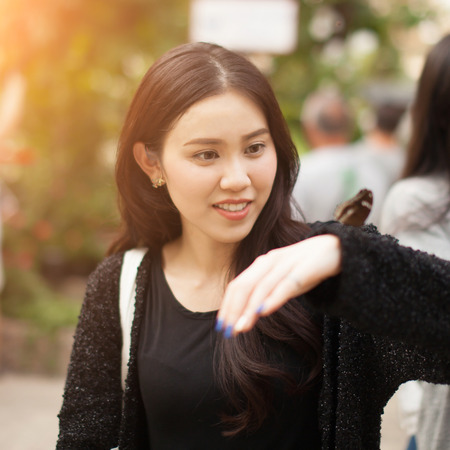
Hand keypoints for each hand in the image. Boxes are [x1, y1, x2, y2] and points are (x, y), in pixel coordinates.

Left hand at [216, 234, 341, 336]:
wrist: (336, 249)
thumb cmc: (306, 267)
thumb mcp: (283, 279)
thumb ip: (267, 292)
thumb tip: (251, 313)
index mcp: (262, 264)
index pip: (237, 285)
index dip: (227, 306)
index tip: (222, 326)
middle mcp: (270, 262)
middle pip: (245, 286)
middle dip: (234, 310)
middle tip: (228, 331)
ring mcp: (286, 264)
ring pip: (262, 287)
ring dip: (249, 309)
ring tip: (241, 327)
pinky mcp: (304, 269)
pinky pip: (286, 285)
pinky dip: (273, 298)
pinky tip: (264, 311)